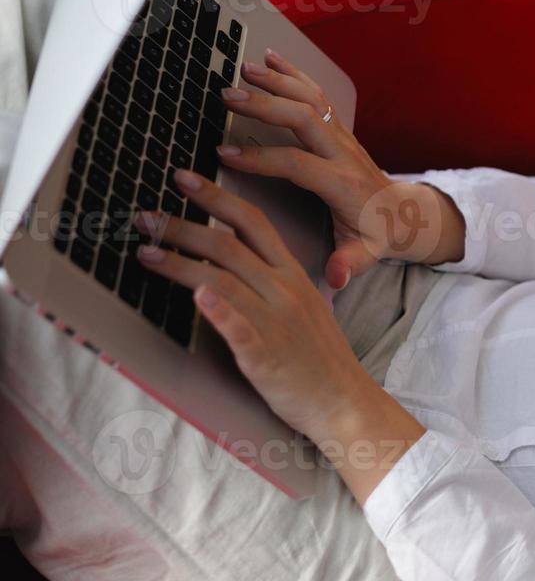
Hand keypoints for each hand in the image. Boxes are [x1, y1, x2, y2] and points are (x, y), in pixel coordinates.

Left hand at [132, 167, 384, 443]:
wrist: (343, 400)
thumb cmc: (320, 358)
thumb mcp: (305, 306)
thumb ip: (273, 282)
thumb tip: (229, 267)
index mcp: (293, 275)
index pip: (253, 223)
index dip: (217, 198)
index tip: (185, 180)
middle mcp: (284, 291)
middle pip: (228, 245)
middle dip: (182, 225)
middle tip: (146, 216)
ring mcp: (275, 322)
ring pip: (222, 280)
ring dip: (179, 263)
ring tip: (145, 253)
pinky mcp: (265, 355)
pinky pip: (240, 328)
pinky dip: (218, 311)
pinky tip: (196, 297)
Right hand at [214, 49, 464, 289]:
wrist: (404, 213)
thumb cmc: (379, 234)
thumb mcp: (367, 254)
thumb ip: (351, 263)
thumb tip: (337, 279)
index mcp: (343, 184)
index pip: (298, 164)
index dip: (262, 158)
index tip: (225, 153)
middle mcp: (343, 153)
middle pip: (304, 118)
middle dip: (265, 106)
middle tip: (227, 97)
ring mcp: (342, 136)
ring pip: (310, 99)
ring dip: (277, 82)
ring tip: (242, 70)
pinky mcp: (338, 128)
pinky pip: (315, 95)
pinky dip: (292, 74)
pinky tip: (269, 59)